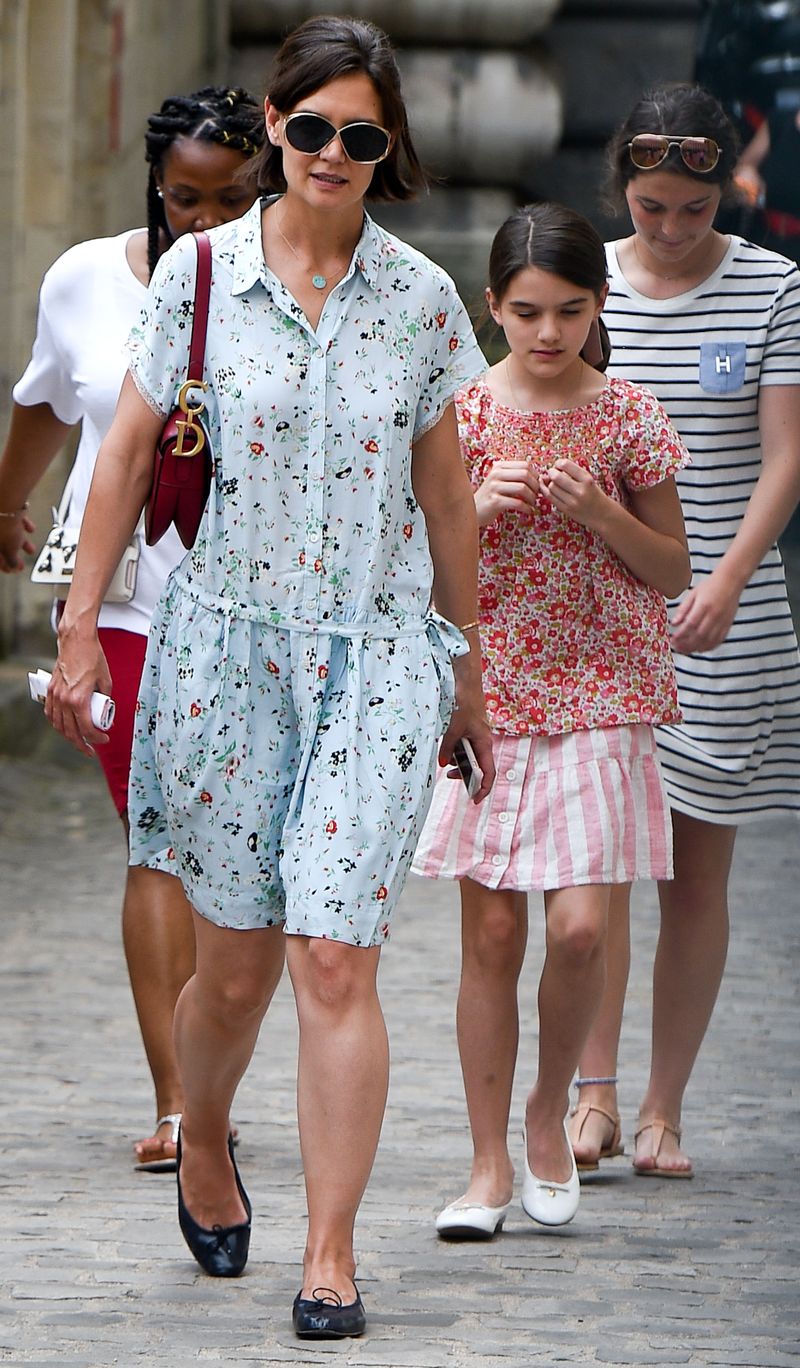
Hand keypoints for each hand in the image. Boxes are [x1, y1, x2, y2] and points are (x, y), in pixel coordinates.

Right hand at [0, 511, 35, 571]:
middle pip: (0, 545)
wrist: (7, 502)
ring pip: (7, 532)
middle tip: (20, 563)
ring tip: (30, 549)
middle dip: (12, 555)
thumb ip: (12, 560)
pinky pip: (12, 518)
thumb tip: (14, 566)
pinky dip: (21, 525)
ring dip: (19, 542)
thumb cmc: (4, 527)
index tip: (12, 569)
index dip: (3, 565)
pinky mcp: (3, 507)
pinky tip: (30, 529)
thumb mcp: (10, 549)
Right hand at [45, 626, 111, 755]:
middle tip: (91, 750)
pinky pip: (51, 713)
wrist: (76, 642)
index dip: (96, 738)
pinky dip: (56, 723)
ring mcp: (55, 696)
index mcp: (79, 700)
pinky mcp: (51, 690)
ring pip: (58, 725)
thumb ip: (105, 698)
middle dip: (82, 744)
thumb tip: (106, 711)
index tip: (104, 738)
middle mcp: (64, 700)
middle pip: (71, 732)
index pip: (86, 729)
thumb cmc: (93, 658)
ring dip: (68, 736)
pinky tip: (64, 727)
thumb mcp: (106, 681)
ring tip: (79, 741)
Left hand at [439, 709, 494, 803]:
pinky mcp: (469, 731)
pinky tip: (446, 746)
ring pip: (469, 756)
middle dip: (465, 775)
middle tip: (449, 777)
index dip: (484, 788)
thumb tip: (442, 764)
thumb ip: (447, 747)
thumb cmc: (464, 703)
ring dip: (457, 760)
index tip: (475, 800)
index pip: (489, 772)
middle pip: (479, 767)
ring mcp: (476, 736)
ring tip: (445, 757)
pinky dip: (455, 750)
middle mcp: (483, 742)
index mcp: (484, 744)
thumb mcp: (453, 728)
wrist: (465, 683)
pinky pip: (464, 746)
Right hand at [475, 461, 539, 526]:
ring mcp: (494, 487)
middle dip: (535, 486)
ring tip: (532, 503)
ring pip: (522, 488)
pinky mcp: (495, 502)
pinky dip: (527, 508)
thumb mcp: (500, 481)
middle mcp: (496, 474)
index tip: (537, 485)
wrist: (474, 511)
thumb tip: (539, 478)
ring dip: (532, 497)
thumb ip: (515, 477)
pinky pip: (517, 503)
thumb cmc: (491, 497)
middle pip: (525, 474)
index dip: (535, 475)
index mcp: (499, 466)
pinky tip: (529, 511)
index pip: (525, 465)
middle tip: (537, 495)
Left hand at [539, 458, 606, 528]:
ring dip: (549, 483)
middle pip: (556, 477)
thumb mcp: (588, 480)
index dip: (558, 463)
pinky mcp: (567, 510)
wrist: (603, 515)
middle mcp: (580, 490)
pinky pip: (550, 498)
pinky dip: (546, 491)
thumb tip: (546, 473)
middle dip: (551, 472)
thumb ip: (571, 474)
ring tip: (554, 482)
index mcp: (587, 479)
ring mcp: (573, 502)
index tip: (558, 465)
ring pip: (552, 487)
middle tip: (553, 473)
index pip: (565, 465)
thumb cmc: (594, 494)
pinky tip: (548, 488)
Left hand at [670, 570, 740, 653]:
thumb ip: (683, 609)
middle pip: (699, 635)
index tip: (673, 639)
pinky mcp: (728, 625)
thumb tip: (674, 623)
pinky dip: (709, 647)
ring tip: (685, 650)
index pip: (690, 624)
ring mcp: (722, 621)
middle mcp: (714, 615)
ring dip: (696, 648)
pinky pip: (719, 640)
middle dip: (686, 644)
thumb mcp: (693, 594)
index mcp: (704, 605)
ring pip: (709, 640)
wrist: (730, 581)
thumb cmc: (711, 586)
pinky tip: (700, 649)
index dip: (681, 634)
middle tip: (677, 647)